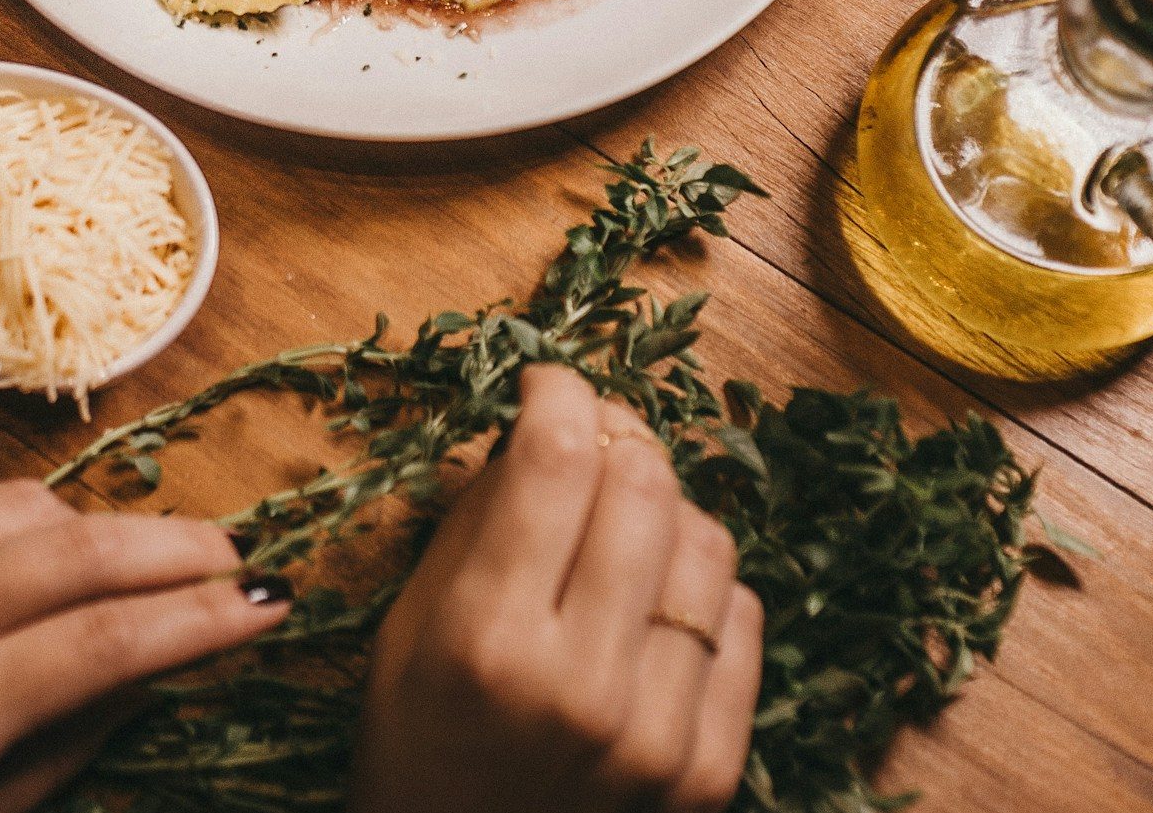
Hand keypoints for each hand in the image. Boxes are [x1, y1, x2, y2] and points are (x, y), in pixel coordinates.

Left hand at [0, 478, 288, 812]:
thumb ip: (51, 757)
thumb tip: (148, 684)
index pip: (103, 644)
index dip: (202, 621)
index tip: (269, 609)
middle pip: (84, 551)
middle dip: (182, 549)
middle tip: (244, 560)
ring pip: (36, 508)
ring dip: (114, 526)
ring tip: (164, 558)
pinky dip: (41, 515)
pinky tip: (69, 542)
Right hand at [349, 366, 761, 812]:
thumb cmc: (420, 736)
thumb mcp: (411, 621)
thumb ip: (480, 513)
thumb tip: (546, 416)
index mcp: (489, 639)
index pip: (557, 458)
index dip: (559, 391)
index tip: (547, 382)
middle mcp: (581, 685)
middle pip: (643, 484)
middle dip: (615, 433)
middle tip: (589, 437)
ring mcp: (656, 735)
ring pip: (707, 539)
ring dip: (664, 503)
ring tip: (620, 521)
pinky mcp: (709, 770)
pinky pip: (741, 616)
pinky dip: (701, 583)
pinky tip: (652, 594)